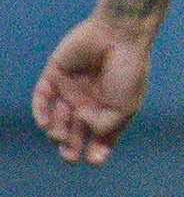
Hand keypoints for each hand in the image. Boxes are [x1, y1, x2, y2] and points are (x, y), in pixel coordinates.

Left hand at [32, 16, 154, 167]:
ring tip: (61, 136)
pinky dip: (41, 112)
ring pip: (57, 118)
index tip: (94, 160)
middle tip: (70, 157)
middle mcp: (90, 103)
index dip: (98, 152)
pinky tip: (45, 124)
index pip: (102, 138)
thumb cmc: (129, 72)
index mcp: (111, 111)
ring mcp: (71, 90)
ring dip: (57, 133)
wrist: (119, 36)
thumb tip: (85, 128)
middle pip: (76, 132)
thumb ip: (107, 125)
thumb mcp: (126, 106)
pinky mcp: (55, 75)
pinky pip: (42, 97)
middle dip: (71, 148)